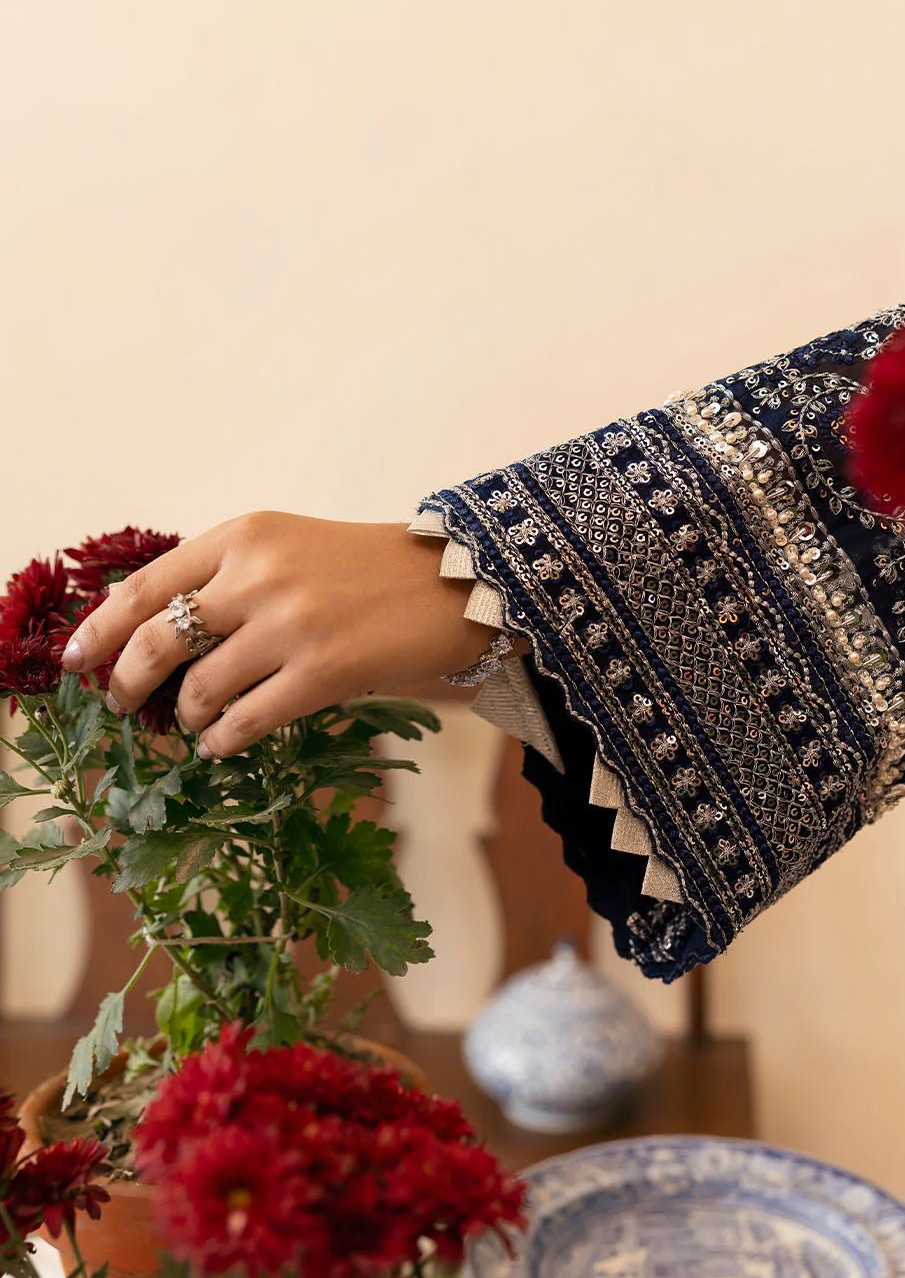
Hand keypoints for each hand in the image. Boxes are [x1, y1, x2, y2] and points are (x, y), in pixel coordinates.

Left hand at [60, 512, 513, 758]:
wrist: (455, 580)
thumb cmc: (369, 568)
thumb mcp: (289, 545)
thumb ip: (228, 575)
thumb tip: (154, 631)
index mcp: (244, 534)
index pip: (144, 585)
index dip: (99, 629)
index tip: (76, 660)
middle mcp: (258, 575)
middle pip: (156, 641)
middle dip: (127, 683)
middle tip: (123, 705)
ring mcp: (290, 625)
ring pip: (198, 690)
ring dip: (186, 717)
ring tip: (196, 723)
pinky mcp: (323, 672)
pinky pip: (245, 721)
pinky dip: (222, 741)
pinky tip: (223, 743)